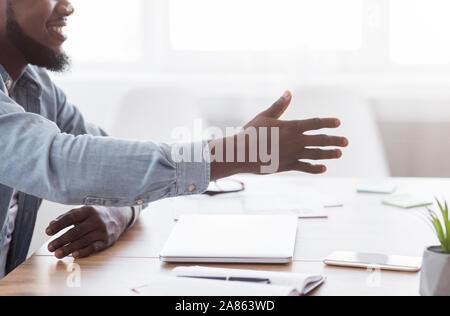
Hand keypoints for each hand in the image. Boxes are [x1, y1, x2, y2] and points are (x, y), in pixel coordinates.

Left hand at [46, 206, 132, 258]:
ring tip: (57, 254)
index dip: (59, 225)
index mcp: (88, 210)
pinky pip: (93, 247)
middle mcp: (96, 220)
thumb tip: (51, 224)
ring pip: (83, 241)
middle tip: (50, 247)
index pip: (71, 217)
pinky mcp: (106, 241)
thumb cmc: (95, 215)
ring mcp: (102, 231)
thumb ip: (67, 217)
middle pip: (76, 231)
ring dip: (69, 248)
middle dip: (61, 240)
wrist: (118, 218)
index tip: (47, 232)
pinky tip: (74, 255)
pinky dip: (84, 251)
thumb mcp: (83, 212)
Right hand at [209, 91, 348, 179]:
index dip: (328, 122)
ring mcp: (293, 154)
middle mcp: (295, 140)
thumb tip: (289, 92)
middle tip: (346, 142)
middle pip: (321, 139)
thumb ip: (279, 105)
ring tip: (339, 153)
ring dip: (329, 154)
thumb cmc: (250, 133)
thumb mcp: (265, 116)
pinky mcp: (287, 166)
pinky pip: (305, 167)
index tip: (338, 122)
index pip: (315, 123)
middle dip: (335, 140)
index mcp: (291, 126)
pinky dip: (315, 168)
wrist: (241, 153)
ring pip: (316, 154)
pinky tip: (323, 168)